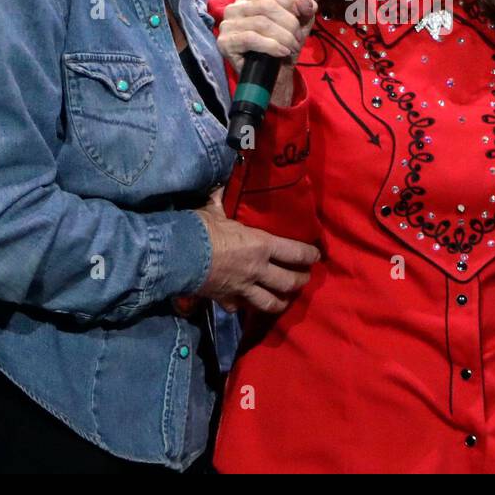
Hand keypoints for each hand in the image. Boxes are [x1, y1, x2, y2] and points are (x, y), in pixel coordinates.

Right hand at [195, 192, 318, 313]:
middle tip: (304, 278)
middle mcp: (258, 269)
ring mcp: (243, 288)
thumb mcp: (214, 210)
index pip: (295, 252)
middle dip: (300, 281)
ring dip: (280, 302)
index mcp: (261, 245)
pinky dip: (242, 306)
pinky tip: (243, 304)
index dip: (309, 255)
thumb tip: (217, 187)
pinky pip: (239, 307)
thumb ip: (220, 202)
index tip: (316, 256)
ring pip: (269, 302)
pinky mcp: (226, 299)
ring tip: (284, 300)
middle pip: (288, 282)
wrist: (178, 256)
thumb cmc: (201, 229)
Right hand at [217, 0, 316, 105]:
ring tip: (291, 47)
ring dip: (283, 37)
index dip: (288, 1)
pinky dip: (271, 45)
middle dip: (289, 23)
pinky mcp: (225, 43)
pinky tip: (281, 52)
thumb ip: (305, 11)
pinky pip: (251, 38)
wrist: (272, 77)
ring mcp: (227, 25)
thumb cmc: (281, 47)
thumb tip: (306, 2)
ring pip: (261, 22)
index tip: (299, 18)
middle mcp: (234, 8)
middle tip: (297, 39)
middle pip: (266, 5)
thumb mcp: (298, 25)